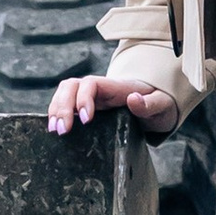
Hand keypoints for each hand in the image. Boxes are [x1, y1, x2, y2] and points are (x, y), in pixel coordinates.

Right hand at [47, 72, 179, 137]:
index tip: (86, 120)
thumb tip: (134, 99)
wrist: (156, 105)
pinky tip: (53, 129)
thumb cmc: (158, 103)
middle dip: (62, 106)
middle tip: (62, 130)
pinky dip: (56, 114)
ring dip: (55, 110)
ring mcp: (90, 97)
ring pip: (64, 94)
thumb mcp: (161, 105)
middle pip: (71, 86)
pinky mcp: (85, 107)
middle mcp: (98, 89)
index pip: (91, 84)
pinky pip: (66, 105)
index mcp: (114, 87)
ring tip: (54, 130)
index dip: (83, 99)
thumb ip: (150, 104)